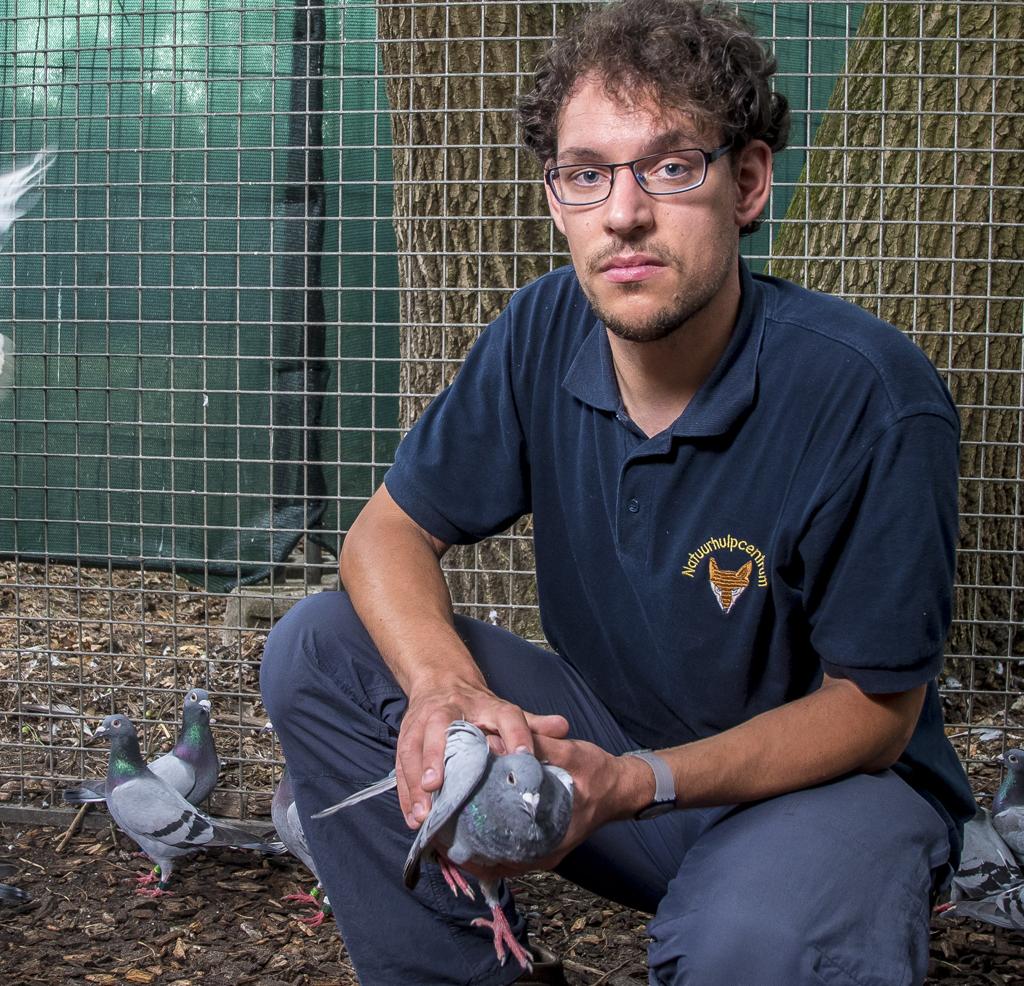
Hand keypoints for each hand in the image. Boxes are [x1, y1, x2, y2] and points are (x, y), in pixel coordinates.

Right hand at [396, 681, 567, 828]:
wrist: (440, 681)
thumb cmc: (479, 706)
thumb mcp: (506, 711)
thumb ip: (533, 724)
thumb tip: (563, 728)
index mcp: (485, 705)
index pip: (506, 716)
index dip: (517, 734)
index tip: (524, 756)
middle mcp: (449, 710)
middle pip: (440, 728)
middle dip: (435, 756)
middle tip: (438, 785)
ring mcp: (422, 722)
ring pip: (413, 748)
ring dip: (415, 782)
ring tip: (424, 814)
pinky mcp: (405, 737)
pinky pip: (400, 764)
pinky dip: (405, 792)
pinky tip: (412, 817)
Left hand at [459, 735, 651, 882]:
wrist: (621, 786)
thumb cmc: (598, 772)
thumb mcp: (570, 754)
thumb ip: (533, 748)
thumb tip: (492, 741)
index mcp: (551, 839)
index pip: (503, 858)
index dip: (471, 854)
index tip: (445, 841)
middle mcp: (544, 853)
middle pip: (497, 862)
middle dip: (466, 851)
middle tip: (438, 834)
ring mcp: (543, 850)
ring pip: (500, 857)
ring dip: (475, 846)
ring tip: (445, 830)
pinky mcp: (541, 841)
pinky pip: (508, 848)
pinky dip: (488, 840)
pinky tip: (470, 823)